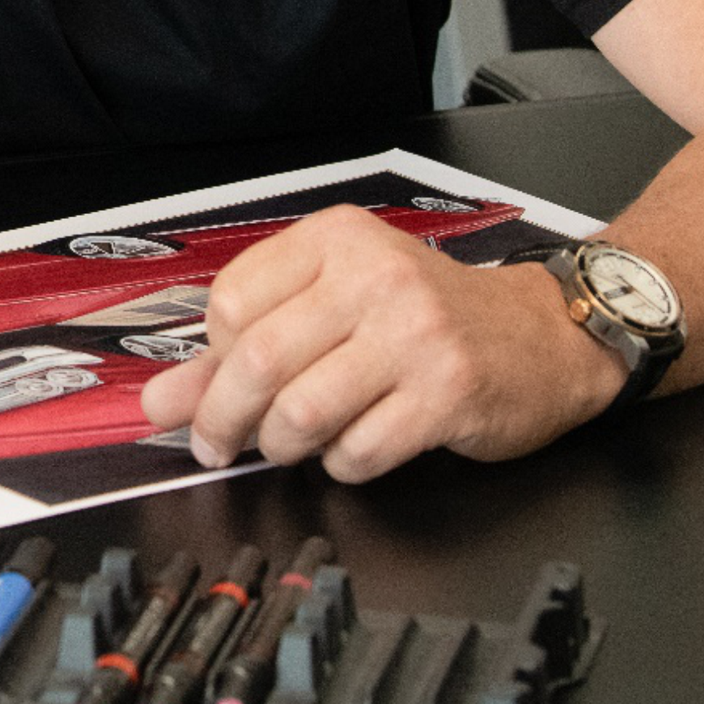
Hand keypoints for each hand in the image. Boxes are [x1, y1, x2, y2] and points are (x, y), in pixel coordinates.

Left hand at [138, 206, 623, 480]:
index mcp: (336, 239)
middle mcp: (374, 276)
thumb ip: (241, 350)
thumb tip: (159, 399)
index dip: (215, 354)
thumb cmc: (427, 317)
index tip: (219, 377)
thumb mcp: (334, 305)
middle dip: (224, 418)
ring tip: (293, 443)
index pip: (232, 300)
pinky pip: (360, 451)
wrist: (543, 335)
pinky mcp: (447, 393)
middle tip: (217, 443)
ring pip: (303, 413)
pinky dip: (342, 465)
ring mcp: (414, 335)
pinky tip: (355, 447)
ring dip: (283, 446)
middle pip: (258, 361)